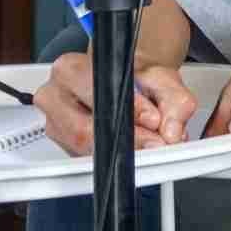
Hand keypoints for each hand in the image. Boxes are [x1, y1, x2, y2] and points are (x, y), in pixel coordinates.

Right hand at [34, 52, 198, 154]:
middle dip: (127, 139)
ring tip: (146, 142)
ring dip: (120, 152)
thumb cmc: (137, 80)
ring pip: (85, 150)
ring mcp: (55, 124)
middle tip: (156, 141)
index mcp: (70, 70)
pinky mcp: (64, 146)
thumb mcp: (163, 80)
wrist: (130, 86)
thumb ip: (176, 101)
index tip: (153, 120)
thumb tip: (172, 132)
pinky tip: (127, 147)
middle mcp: (54, 96)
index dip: (127, 111)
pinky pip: (87, 160)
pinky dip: (112, 157)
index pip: (94, 95)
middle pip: (84, 130)